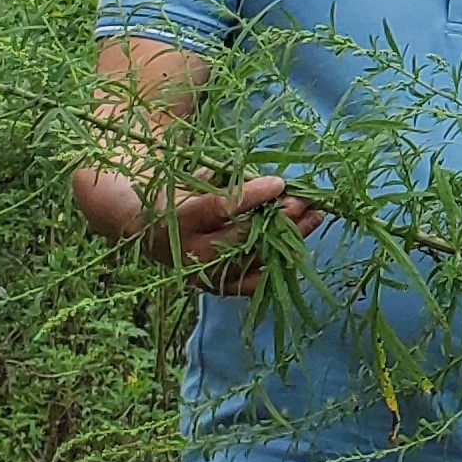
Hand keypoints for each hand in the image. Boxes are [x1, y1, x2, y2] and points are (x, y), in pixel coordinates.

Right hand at [147, 174, 322, 294]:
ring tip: (314, 217)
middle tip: (303, 200)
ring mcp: (205, 274)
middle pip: (243, 238)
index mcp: (179, 218)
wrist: (147, 230)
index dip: (253, 195)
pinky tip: (299, 245)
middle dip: (278, 218)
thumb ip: (226, 175)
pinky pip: (253, 283)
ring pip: (254, 261)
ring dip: (288, 239)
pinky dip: (278, 264)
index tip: (280, 182)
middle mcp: (191, 252)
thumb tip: (266, 176)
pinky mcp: (217, 287)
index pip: (221, 207)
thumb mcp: (192, 176)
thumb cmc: (175, 194)